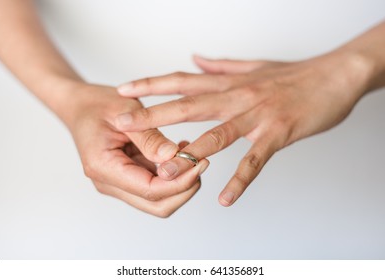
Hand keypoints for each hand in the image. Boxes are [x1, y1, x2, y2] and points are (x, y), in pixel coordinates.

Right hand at [65, 83, 208, 216]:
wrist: (80, 105)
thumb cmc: (98, 105)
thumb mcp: (126, 112)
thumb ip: (149, 138)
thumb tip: (174, 156)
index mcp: (103, 167)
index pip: (150, 190)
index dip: (180, 181)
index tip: (200, 162)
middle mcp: (109, 183)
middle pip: (157, 205)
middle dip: (184, 188)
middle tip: (201, 162)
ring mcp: (117, 183)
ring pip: (159, 199)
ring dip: (180, 181)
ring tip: (190, 153)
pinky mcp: (126, 178)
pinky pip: (154, 185)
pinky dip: (172, 174)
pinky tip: (179, 152)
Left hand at [115, 52, 373, 206]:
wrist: (334, 75)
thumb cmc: (293, 75)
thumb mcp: (252, 66)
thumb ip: (220, 65)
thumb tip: (196, 58)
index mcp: (228, 84)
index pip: (182, 81)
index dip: (151, 85)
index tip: (124, 89)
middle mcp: (236, 97)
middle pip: (188, 105)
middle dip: (153, 115)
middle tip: (123, 123)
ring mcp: (256, 115)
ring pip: (216, 134)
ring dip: (189, 153)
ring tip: (164, 170)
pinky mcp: (277, 133)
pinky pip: (254, 160)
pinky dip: (240, 179)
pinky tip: (225, 198)